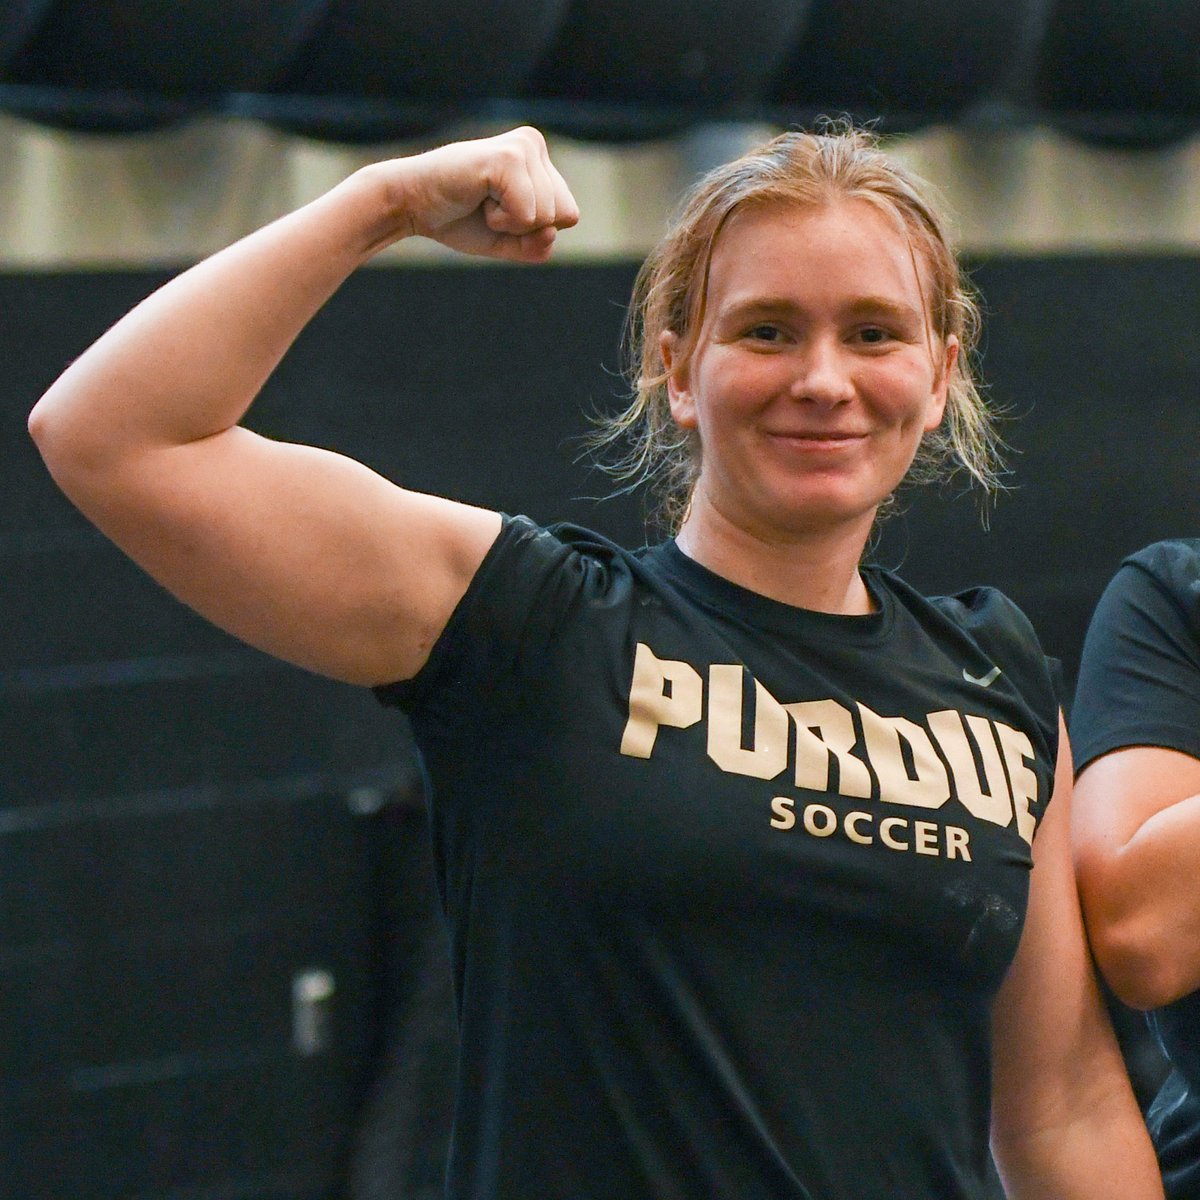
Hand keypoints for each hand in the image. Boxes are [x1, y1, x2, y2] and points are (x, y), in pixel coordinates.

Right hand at [378, 126, 579, 262]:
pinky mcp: (508, 158)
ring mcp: (523, 147)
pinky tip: (478, 197)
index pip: (569, 216)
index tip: (499, 212)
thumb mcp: (509, 241)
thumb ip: (538, 245)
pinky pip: (527, 214)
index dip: (533, 230)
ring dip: (510, 223)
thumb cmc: (459, 219)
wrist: (413, 206)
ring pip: (547, 216)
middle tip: (488, 207)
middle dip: (526, 228)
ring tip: (481, 200)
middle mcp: (535, 145)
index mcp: (540, 160)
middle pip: (565, 215)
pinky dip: (502, 221)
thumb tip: (552, 229)